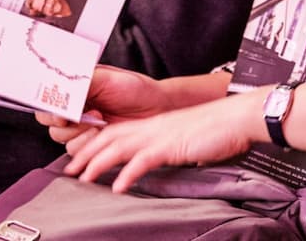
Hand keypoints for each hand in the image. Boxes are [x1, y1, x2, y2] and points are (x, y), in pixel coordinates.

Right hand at [34, 65, 175, 145]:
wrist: (157, 108)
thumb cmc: (135, 88)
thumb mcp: (105, 78)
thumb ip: (80, 82)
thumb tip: (60, 87)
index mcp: (73, 89)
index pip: (46, 99)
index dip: (50, 109)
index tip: (62, 113)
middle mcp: (74, 109)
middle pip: (50, 122)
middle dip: (67, 122)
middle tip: (88, 116)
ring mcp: (82, 128)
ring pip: (62, 138)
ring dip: (80, 133)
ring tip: (100, 122)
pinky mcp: (92, 145)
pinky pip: (76, 151)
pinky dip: (87, 144)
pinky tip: (103, 133)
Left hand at [62, 89, 261, 191]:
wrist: (236, 118)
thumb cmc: (216, 129)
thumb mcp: (184, 138)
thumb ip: (168, 148)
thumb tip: (158, 162)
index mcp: (153, 125)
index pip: (114, 132)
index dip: (93, 144)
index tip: (78, 158)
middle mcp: (151, 127)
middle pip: (108, 137)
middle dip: (85, 153)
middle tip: (69, 169)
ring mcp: (159, 135)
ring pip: (118, 147)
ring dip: (98, 163)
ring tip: (83, 178)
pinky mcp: (170, 145)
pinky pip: (143, 160)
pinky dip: (127, 174)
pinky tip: (118, 187)